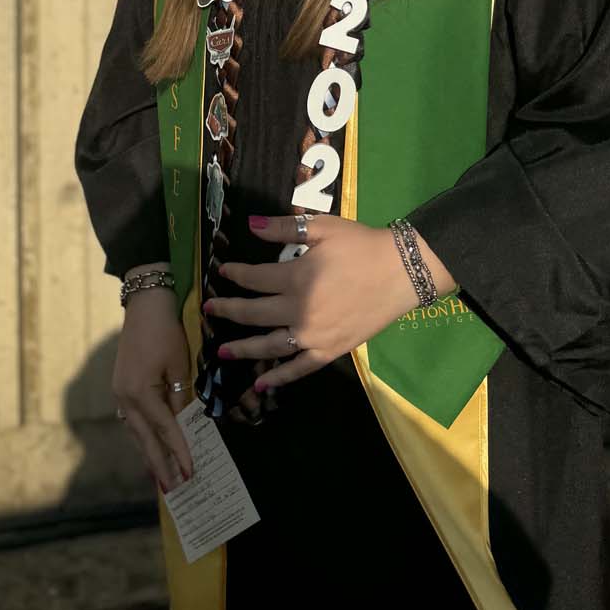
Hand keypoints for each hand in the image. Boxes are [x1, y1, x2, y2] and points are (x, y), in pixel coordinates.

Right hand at [111, 285, 193, 490]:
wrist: (143, 304)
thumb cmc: (164, 331)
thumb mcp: (179, 364)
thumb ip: (181, 397)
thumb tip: (184, 424)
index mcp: (140, 393)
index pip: (165, 430)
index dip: (178, 453)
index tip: (190, 474)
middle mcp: (125, 398)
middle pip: (144, 439)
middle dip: (159, 464)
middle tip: (172, 489)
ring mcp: (120, 393)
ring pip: (136, 432)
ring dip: (149, 452)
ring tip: (161, 475)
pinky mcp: (122, 387)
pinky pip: (134, 419)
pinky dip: (144, 434)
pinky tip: (151, 444)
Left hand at [204, 214, 451, 392]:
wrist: (401, 271)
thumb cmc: (360, 245)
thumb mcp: (322, 228)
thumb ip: (285, 229)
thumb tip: (251, 226)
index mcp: (296, 279)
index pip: (255, 279)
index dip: (236, 274)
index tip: (222, 272)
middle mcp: (299, 312)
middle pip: (255, 314)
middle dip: (229, 311)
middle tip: (209, 310)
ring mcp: (314, 336)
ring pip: (270, 346)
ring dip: (243, 348)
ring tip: (222, 352)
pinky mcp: (330, 351)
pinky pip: (300, 368)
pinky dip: (280, 378)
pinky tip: (262, 384)